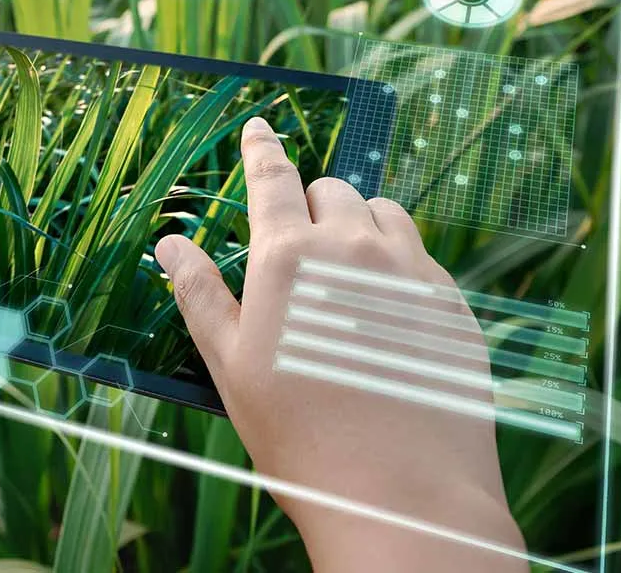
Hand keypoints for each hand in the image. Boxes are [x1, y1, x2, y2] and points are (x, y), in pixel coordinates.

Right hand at [155, 117, 525, 571]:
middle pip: (331, 191)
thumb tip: (168, 242)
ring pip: (382, 212)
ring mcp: (410, 271)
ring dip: (359, 226)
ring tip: (345, 276)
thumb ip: (199, 293)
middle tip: (299, 256)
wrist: (402, 493)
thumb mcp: (230, 365)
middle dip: (311, 207)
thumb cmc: (299, 433)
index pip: (273, 178)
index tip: (259, 127)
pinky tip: (387, 313)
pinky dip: (398, 262)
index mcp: (290, 258)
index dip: (261, 149)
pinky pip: (420, 254)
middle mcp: (354, 247)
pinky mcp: (451, 302)